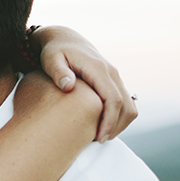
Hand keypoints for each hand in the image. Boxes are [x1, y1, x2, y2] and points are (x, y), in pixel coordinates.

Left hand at [31, 25, 136, 142]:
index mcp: (98, 68)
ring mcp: (114, 77)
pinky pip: (124, 102)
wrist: (63, 39)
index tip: (99, 137)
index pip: (113, 99)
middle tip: (99, 141)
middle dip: (116, 126)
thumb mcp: (51, 59)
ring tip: (100, 136)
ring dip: (119, 123)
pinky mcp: (113, 81)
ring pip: (129, 105)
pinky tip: (102, 125)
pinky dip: (118, 116)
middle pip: (126, 105)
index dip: (109, 121)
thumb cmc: (54, 51)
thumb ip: (58, 71)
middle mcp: (111, 72)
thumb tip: (68, 85)